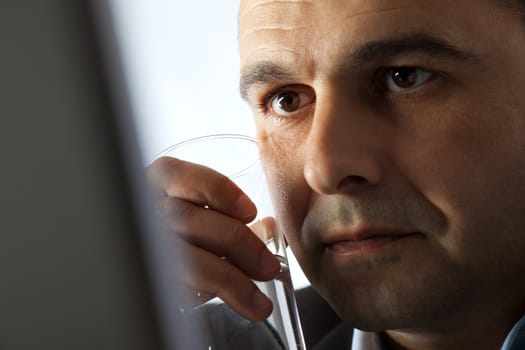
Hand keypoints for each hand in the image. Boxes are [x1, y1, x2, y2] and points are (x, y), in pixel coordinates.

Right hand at [147, 156, 280, 319]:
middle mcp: (144, 212)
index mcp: (159, 183)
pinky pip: (178, 289)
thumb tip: (269, 227)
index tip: (251, 212)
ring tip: (259, 302)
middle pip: (189, 220)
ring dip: (231, 281)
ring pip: (185, 260)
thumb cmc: (184, 232)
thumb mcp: (202, 213)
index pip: (180, 175)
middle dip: (238, 243)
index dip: (218, 191)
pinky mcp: (144, 282)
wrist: (136, 270)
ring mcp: (141, 247)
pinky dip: (211, 296)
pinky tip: (235, 303)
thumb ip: (232, 218)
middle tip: (269, 267)